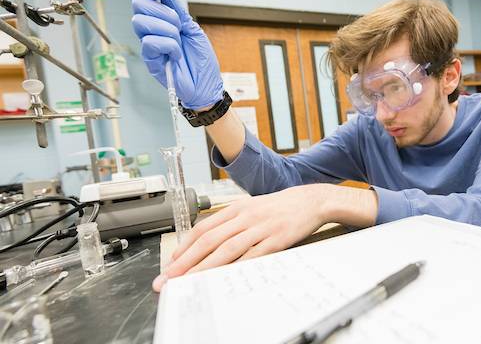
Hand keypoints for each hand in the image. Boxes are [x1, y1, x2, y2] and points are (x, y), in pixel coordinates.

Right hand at [129, 0, 222, 109]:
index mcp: (161, 19)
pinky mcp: (149, 59)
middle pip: (138, 4)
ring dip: (167, 29)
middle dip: (165, 12)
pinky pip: (149, 42)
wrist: (206, 86)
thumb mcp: (194, 30)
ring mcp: (149, 44)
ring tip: (179, 42)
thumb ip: (179, 12)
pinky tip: (176, 54)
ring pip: (140, 22)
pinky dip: (169, 46)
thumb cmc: (202, 61)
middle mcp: (151, 29)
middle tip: (180, 28)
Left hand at [152, 185, 330, 291]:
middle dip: (186, 261)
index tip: (171, 263)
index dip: (184, 247)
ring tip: (189, 281)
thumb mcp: (251, 208)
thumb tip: (207, 243)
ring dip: (205, 267)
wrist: (309, 201)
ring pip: (226, 249)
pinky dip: (237, 267)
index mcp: (236, 209)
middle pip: (209, 240)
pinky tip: (224, 278)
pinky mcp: (276, 239)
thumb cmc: (278, 207)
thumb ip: (231, 223)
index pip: (203, 228)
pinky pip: (253, 255)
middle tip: (170, 277)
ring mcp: (260, 228)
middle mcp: (244, 217)